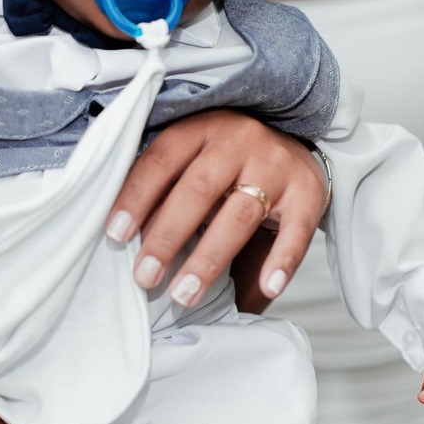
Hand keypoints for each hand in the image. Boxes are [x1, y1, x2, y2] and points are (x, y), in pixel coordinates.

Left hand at [104, 109, 327, 307]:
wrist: (292, 141)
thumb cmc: (226, 158)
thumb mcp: (192, 157)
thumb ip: (163, 187)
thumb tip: (124, 234)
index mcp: (202, 128)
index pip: (162, 160)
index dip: (137, 196)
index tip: (115, 234)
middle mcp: (239, 141)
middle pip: (198, 190)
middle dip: (167, 236)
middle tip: (145, 276)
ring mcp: (276, 166)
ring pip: (240, 215)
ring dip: (209, 259)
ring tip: (184, 294)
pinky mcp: (308, 192)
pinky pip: (298, 230)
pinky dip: (283, 260)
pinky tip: (266, 287)